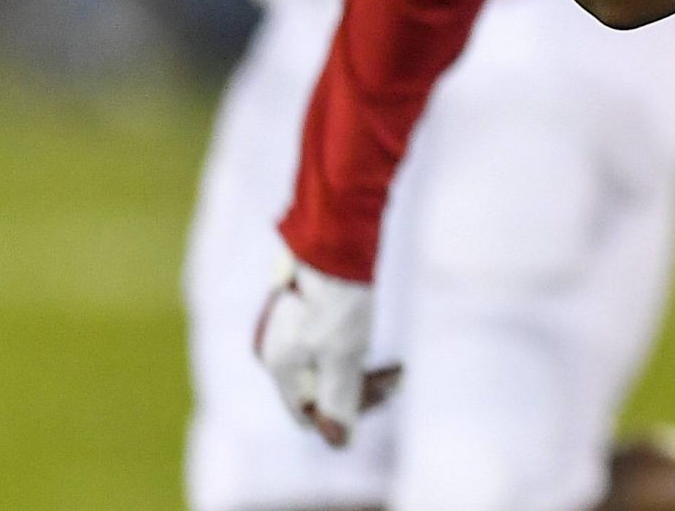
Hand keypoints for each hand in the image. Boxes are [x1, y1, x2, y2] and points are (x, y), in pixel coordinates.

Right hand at [255, 250, 398, 446]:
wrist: (335, 234)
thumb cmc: (338, 296)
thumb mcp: (342, 353)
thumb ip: (338, 397)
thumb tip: (341, 440)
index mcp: (279, 365)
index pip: (308, 413)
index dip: (343, 415)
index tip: (379, 396)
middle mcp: (276, 351)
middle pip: (319, 390)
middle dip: (359, 389)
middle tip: (398, 377)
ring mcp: (289, 330)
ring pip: (328, 366)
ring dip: (362, 370)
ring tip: (395, 365)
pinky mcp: (304, 311)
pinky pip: (328, 344)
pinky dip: (353, 349)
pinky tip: (372, 338)